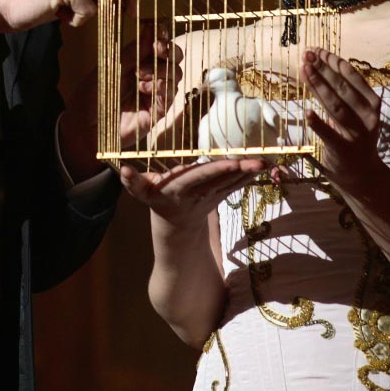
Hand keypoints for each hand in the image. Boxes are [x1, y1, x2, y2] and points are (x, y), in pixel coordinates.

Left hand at [57, 21, 180, 179]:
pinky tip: (144, 88)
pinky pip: (171, 93)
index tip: (158, 31)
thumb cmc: (92, 96)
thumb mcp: (109, 68)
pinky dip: (160, 86)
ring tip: (140, 75)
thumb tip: (148, 28)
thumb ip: (130, 51)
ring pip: (175, 73)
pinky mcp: (159, 110)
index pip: (158, 44)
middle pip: (174, 57)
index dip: (162, 36)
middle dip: (168, 49)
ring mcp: (155, 93)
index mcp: (137, 62)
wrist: (85, 126)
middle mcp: (150, 75)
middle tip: (157, 49)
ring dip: (160, 69)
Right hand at [119, 158, 265, 232]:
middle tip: (258, 161)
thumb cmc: (156, 200)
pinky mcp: (220, 196)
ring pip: (231, 183)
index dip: (214, 170)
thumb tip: (123, 169)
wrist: (174, 229)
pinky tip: (263, 166)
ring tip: (266, 161)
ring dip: (249, 172)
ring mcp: (211, 196)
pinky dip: (249, 176)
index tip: (232, 163)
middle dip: (239, 170)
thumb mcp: (141, 193)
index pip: (198, 177)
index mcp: (178, 189)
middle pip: (220, 180)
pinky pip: (236, 185)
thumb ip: (133, 182)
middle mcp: (197, 194)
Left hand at [301, 47, 383, 189]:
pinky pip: (330, 134)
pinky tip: (307, 113)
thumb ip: (337, 93)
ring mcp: (358, 134)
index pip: (353, 78)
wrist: (361, 172)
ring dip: (319, 86)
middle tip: (307, 54)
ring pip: (336, 106)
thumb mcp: (350, 112)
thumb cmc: (353, 135)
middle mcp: (368, 117)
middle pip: (343, 89)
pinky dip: (318, 124)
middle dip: (324, 70)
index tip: (318, 51)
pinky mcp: (344, 150)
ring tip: (305, 69)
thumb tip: (316, 65)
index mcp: (372, 104)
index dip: (334, 63)